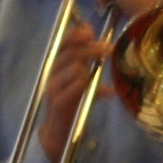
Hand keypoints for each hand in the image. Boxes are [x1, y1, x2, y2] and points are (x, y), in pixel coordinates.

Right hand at [36, 20, 109, 161]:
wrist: (59, 131)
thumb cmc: (72, 101)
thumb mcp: (81, 78)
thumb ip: (87, 60)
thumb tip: (100, 39)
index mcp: (58, 66)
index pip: (63, 45)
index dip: (74, 35)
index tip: (90, 30)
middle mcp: (53, 75)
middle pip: (70, 55)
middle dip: (91, 49)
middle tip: (110, 48)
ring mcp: (54, 89)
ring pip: (74, 71)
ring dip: (91, 69)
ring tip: (103, 71)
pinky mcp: (59, 104)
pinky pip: (76, 90)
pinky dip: (93, 89)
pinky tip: (107, 93)